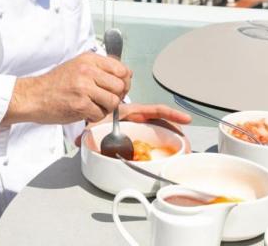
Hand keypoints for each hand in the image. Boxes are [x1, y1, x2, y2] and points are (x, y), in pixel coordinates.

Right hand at [2, 52, 131, 125]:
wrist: (33, 96)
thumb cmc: (54, 84)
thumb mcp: (77, 66)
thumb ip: (100, 68)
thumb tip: (125, 75)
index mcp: (89, 60)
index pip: (122, 69)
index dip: (124, 81)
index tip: (118, 87)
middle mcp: (87, 71)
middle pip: (120, 86)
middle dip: (116, 96)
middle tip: (105, 99)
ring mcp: (84, 88)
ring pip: (113, 101)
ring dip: (106, 108)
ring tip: (94, 105)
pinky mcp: (80, 105)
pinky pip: (101, 114)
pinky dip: (95, 116)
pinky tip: (85, 111)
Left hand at [76, 103, 191, 147]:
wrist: (94, 111)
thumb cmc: (97, 113)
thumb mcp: (94, 120)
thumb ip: (87, 130)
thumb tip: (80, 141)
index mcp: (133, 112)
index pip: (155, 111)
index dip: (171, 114)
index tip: (185, 119)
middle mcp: (140, 120)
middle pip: (163, 125)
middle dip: (177, 134)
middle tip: (187, 145)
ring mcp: (141, 129)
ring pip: (161, 134)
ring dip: (173, 142)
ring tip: (183, 153)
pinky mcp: (140, 137)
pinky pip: (154, 142)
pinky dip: (163, 147)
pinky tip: (170, 156)